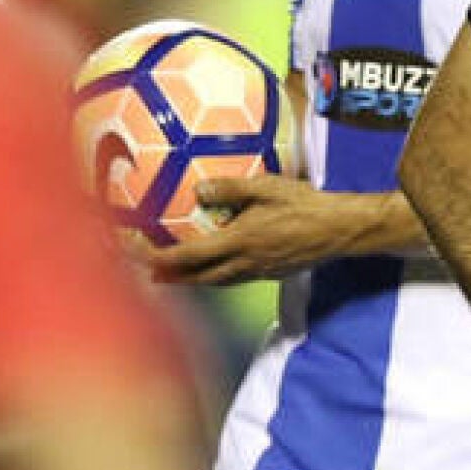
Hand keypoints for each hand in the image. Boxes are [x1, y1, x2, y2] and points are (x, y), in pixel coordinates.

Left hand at [142, 175, 367, 284]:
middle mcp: (243, 263)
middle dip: (166, 276)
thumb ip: (232, 188)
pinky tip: (216, 267)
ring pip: (213, 282)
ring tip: (172, 274)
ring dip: (189, 279)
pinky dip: (214, 276)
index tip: (131, 245)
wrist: (340, 229)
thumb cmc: (307, 204)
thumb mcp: (269, 187)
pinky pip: (233, 279)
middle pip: (194, 278)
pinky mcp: (270, 274)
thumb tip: (198, 189)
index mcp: (238, 242)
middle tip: (145, 270)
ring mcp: (257, 272)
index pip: (184, 256)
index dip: (152, 256)